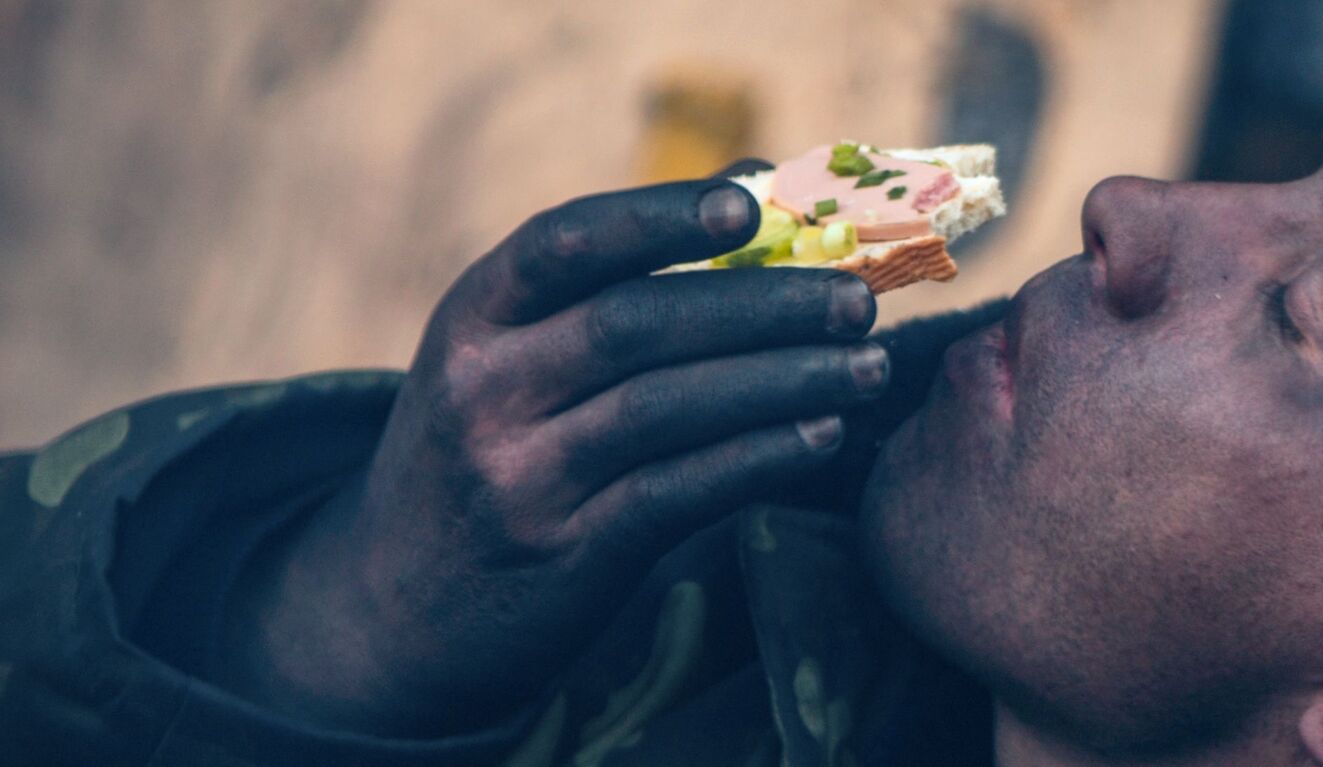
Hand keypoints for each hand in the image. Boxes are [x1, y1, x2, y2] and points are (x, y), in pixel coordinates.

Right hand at [220, 166, 888, 734]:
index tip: (752, 203)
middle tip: (856, 301)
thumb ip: (611, 285)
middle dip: (761, 305)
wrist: (398, 605)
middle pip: (635, 323)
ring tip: (867, 366)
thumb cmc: (494, 445)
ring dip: (783, 381)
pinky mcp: (562, 551)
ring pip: (666, 407)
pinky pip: (678, 491)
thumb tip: (760, 188)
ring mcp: (517, 474)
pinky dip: (759, 457)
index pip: (564, 242)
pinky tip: (822, 434)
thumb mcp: (512, 357)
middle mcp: (482, 387)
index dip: (658, 215)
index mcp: (473, 316)